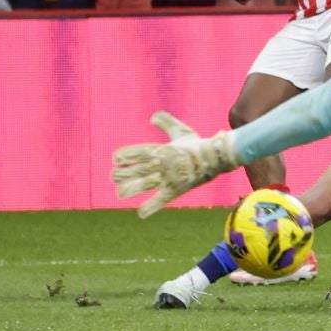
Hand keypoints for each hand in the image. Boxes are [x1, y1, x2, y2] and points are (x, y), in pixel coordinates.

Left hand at [111, 110, 242, 217]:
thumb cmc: (197, 144)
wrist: (215, 158)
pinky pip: (160, 201)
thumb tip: (153, 116)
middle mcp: (161, 164)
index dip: (123, 156)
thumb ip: (166, 123)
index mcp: (160, 149)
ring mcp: (167, 178)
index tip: (117, 159)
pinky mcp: (175, 190)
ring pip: (143, 185)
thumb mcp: (181, 131)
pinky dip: (150, 208)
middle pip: (134, 170)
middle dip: (121, 174)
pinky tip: (141, 213)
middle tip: (114, 177)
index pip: (135, 153)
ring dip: (128, 190)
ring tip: (120, 193)